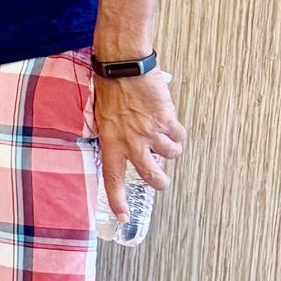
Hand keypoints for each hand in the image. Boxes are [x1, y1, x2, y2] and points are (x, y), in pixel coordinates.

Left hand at [93, 67, 184, 219]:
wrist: (123, 63)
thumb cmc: (109, 86)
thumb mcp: (101, 116)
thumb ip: (115, 137)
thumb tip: (128, 150)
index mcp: (110, 141)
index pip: (113, 178)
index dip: (118, 200)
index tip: (123, 216)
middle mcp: (131, 141)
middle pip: (152, 176)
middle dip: (161, 182)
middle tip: (162, 180)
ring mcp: (150, 132)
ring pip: (171, 155)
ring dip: (170, 149)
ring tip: (163, 136)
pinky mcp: (167, 120)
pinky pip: (179, 136)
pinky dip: (177, 131)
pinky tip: (169, 121)